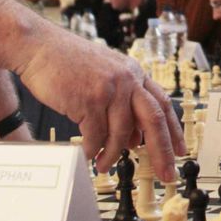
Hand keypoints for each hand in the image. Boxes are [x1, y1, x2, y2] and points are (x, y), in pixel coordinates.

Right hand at [15, 27, 182, 178]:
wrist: (39, 46)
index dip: (174, 130)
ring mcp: (109, 88)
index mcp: (134, 73)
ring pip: (121, 134)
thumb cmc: (67, 62)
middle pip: (154, 121)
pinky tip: (88, 154)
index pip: (163, 104)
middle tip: (166, 174)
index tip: (181, 151)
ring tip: (103, 165)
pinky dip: (92, 150)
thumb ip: (122, 102)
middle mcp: (127, 79)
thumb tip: (134, 138)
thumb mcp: (105, 75)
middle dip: (162, 151)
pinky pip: (96, 136)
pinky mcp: (89, 99)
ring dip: (113, 155)